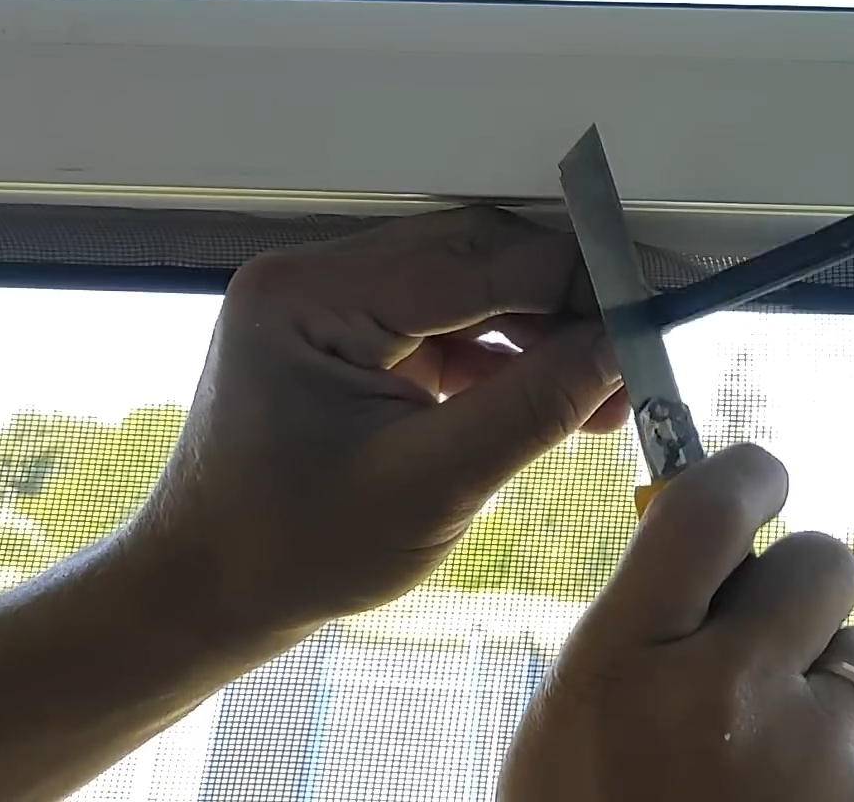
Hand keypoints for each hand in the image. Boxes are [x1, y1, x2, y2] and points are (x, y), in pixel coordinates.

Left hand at [128, 207, 630, 640]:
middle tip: (634, 351)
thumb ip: (535, 407)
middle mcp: (311, 279)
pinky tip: (553, 395)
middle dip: (565, 305)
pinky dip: (504, 354)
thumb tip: (619, 347)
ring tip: (602, 390)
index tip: (645, 309)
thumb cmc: (287, 552)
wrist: (208, 596)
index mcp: (309, 297)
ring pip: (470, 285)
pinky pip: (446, 319)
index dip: (575, 282)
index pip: (476, 259)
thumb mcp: (432, 485)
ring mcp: (326, 303)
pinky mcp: (346, 333)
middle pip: (477, 257)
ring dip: (541, 331)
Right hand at [502, 444, 853, 801]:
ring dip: (836, 687)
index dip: (748, 475)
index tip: (762, 480)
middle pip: (822, 562)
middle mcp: (719, 695)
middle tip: (771, 643)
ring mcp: (806, 756)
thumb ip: (643, 625)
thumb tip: (708, 521)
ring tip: (772, 762)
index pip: (710, 506)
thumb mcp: (578, 722)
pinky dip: (844, 775)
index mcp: (620, 664)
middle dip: (805, 592)